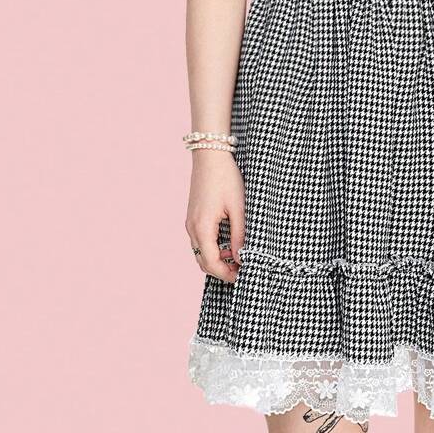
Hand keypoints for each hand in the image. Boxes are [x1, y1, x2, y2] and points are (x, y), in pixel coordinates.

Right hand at [184, 150, 244, 283]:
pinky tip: (228, 245)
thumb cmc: (226, 178)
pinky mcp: (193, 217)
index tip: (243, 276)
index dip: (227, 274)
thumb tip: (240, 258)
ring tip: (238, 258)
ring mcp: (190, 222)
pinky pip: (200, 241)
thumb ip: (239, 235)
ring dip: (217, 260)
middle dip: (222, 270)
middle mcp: (192, 228)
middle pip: (203, 262)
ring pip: (201, 252)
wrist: (210, 155)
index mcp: (202, 228)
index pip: (211, 263)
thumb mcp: (238, 208)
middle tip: (242, 270)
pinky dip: (212, 249)